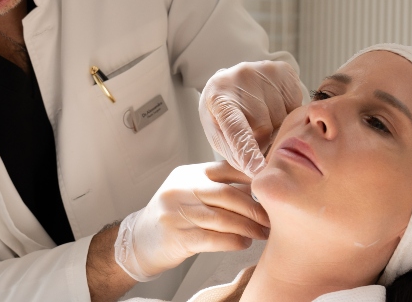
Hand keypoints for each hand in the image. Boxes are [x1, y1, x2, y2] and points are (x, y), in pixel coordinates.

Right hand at [114, 161, 269, 281]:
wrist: (140, 239)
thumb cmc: (173, 216)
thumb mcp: (190, 191)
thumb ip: (218, 187)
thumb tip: (258, 185)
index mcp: (189, 174)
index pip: (226, 169)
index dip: (252, 178)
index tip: (271, 189)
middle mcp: (181, 189)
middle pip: (227, 195)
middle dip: (254, 208)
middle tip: (271, 218)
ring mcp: (176, 212)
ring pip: (222, 218)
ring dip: (248, 228)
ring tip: (263, 233)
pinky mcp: (176, 236)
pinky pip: (212, 239)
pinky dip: (232, 241)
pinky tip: (243, 243)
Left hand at [199, 60, 302, 177]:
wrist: (230, 82)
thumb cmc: (222, 114)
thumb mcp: (218, 134)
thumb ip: (235, 153)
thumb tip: (258, 171)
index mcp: (220, 98)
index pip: (236, 129)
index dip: (247, 151)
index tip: (258, 171)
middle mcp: (242, 79)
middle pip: (264, 128)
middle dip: (264, 142)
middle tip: (257, 138)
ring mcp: (265, 71)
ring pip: (283, 119)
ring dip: (278, 128)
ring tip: (263, 119)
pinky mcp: (284, 71)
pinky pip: (296, 106)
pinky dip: (288, 115)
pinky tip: (274, 109)